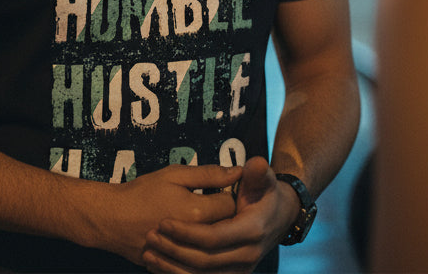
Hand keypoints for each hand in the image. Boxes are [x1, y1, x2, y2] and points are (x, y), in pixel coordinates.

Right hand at [93, 163, 241, 266]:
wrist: (111, 219)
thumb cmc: (141, 193)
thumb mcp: (173, 175)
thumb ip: (208, 173)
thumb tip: (237, 171)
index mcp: (199, 211)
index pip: (231, 204)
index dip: (227, 194)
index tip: (216, 190)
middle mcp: (197, 237)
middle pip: (226, 226)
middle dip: (222, 215)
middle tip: (208, 204)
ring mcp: (187, 254)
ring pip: (214, 245)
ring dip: (211, 232)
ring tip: (198, 220)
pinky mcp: (176, 265)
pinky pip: (198, 259)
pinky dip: (197, 248)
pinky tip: (188, 238)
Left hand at [141, 157, 293, 273]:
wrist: (278, 218)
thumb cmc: (264, 196)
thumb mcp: (261, 181)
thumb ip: (254, 173)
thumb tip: (254, 163)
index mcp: (251, 231)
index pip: (213, 237)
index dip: (186, 232)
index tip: (163, 222)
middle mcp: (247, 256)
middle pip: (204, 260)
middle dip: (174, 250)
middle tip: (151, 237)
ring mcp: (240, 271)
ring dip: (172, 268)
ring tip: (149, 253)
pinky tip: (159, 266)